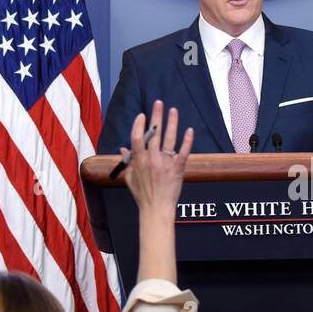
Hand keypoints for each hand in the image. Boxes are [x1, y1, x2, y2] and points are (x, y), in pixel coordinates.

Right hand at [119, 100, 193, 218]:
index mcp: (139, 161)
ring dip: (172, 123)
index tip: (142, 115)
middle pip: (154, 133)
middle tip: (159, 103)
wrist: (156, 208)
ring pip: (169, 139)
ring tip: (173, 110)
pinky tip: (189, 130)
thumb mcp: (129, 178)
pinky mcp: (177, 168)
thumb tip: (122, 149)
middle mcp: (152, 159)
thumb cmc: (142, 194)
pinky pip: (183, 152)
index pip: (137, 138)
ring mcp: (165, 163)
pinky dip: (187, 141)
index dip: (139, 125)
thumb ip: (126, 162)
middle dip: (156, 116)